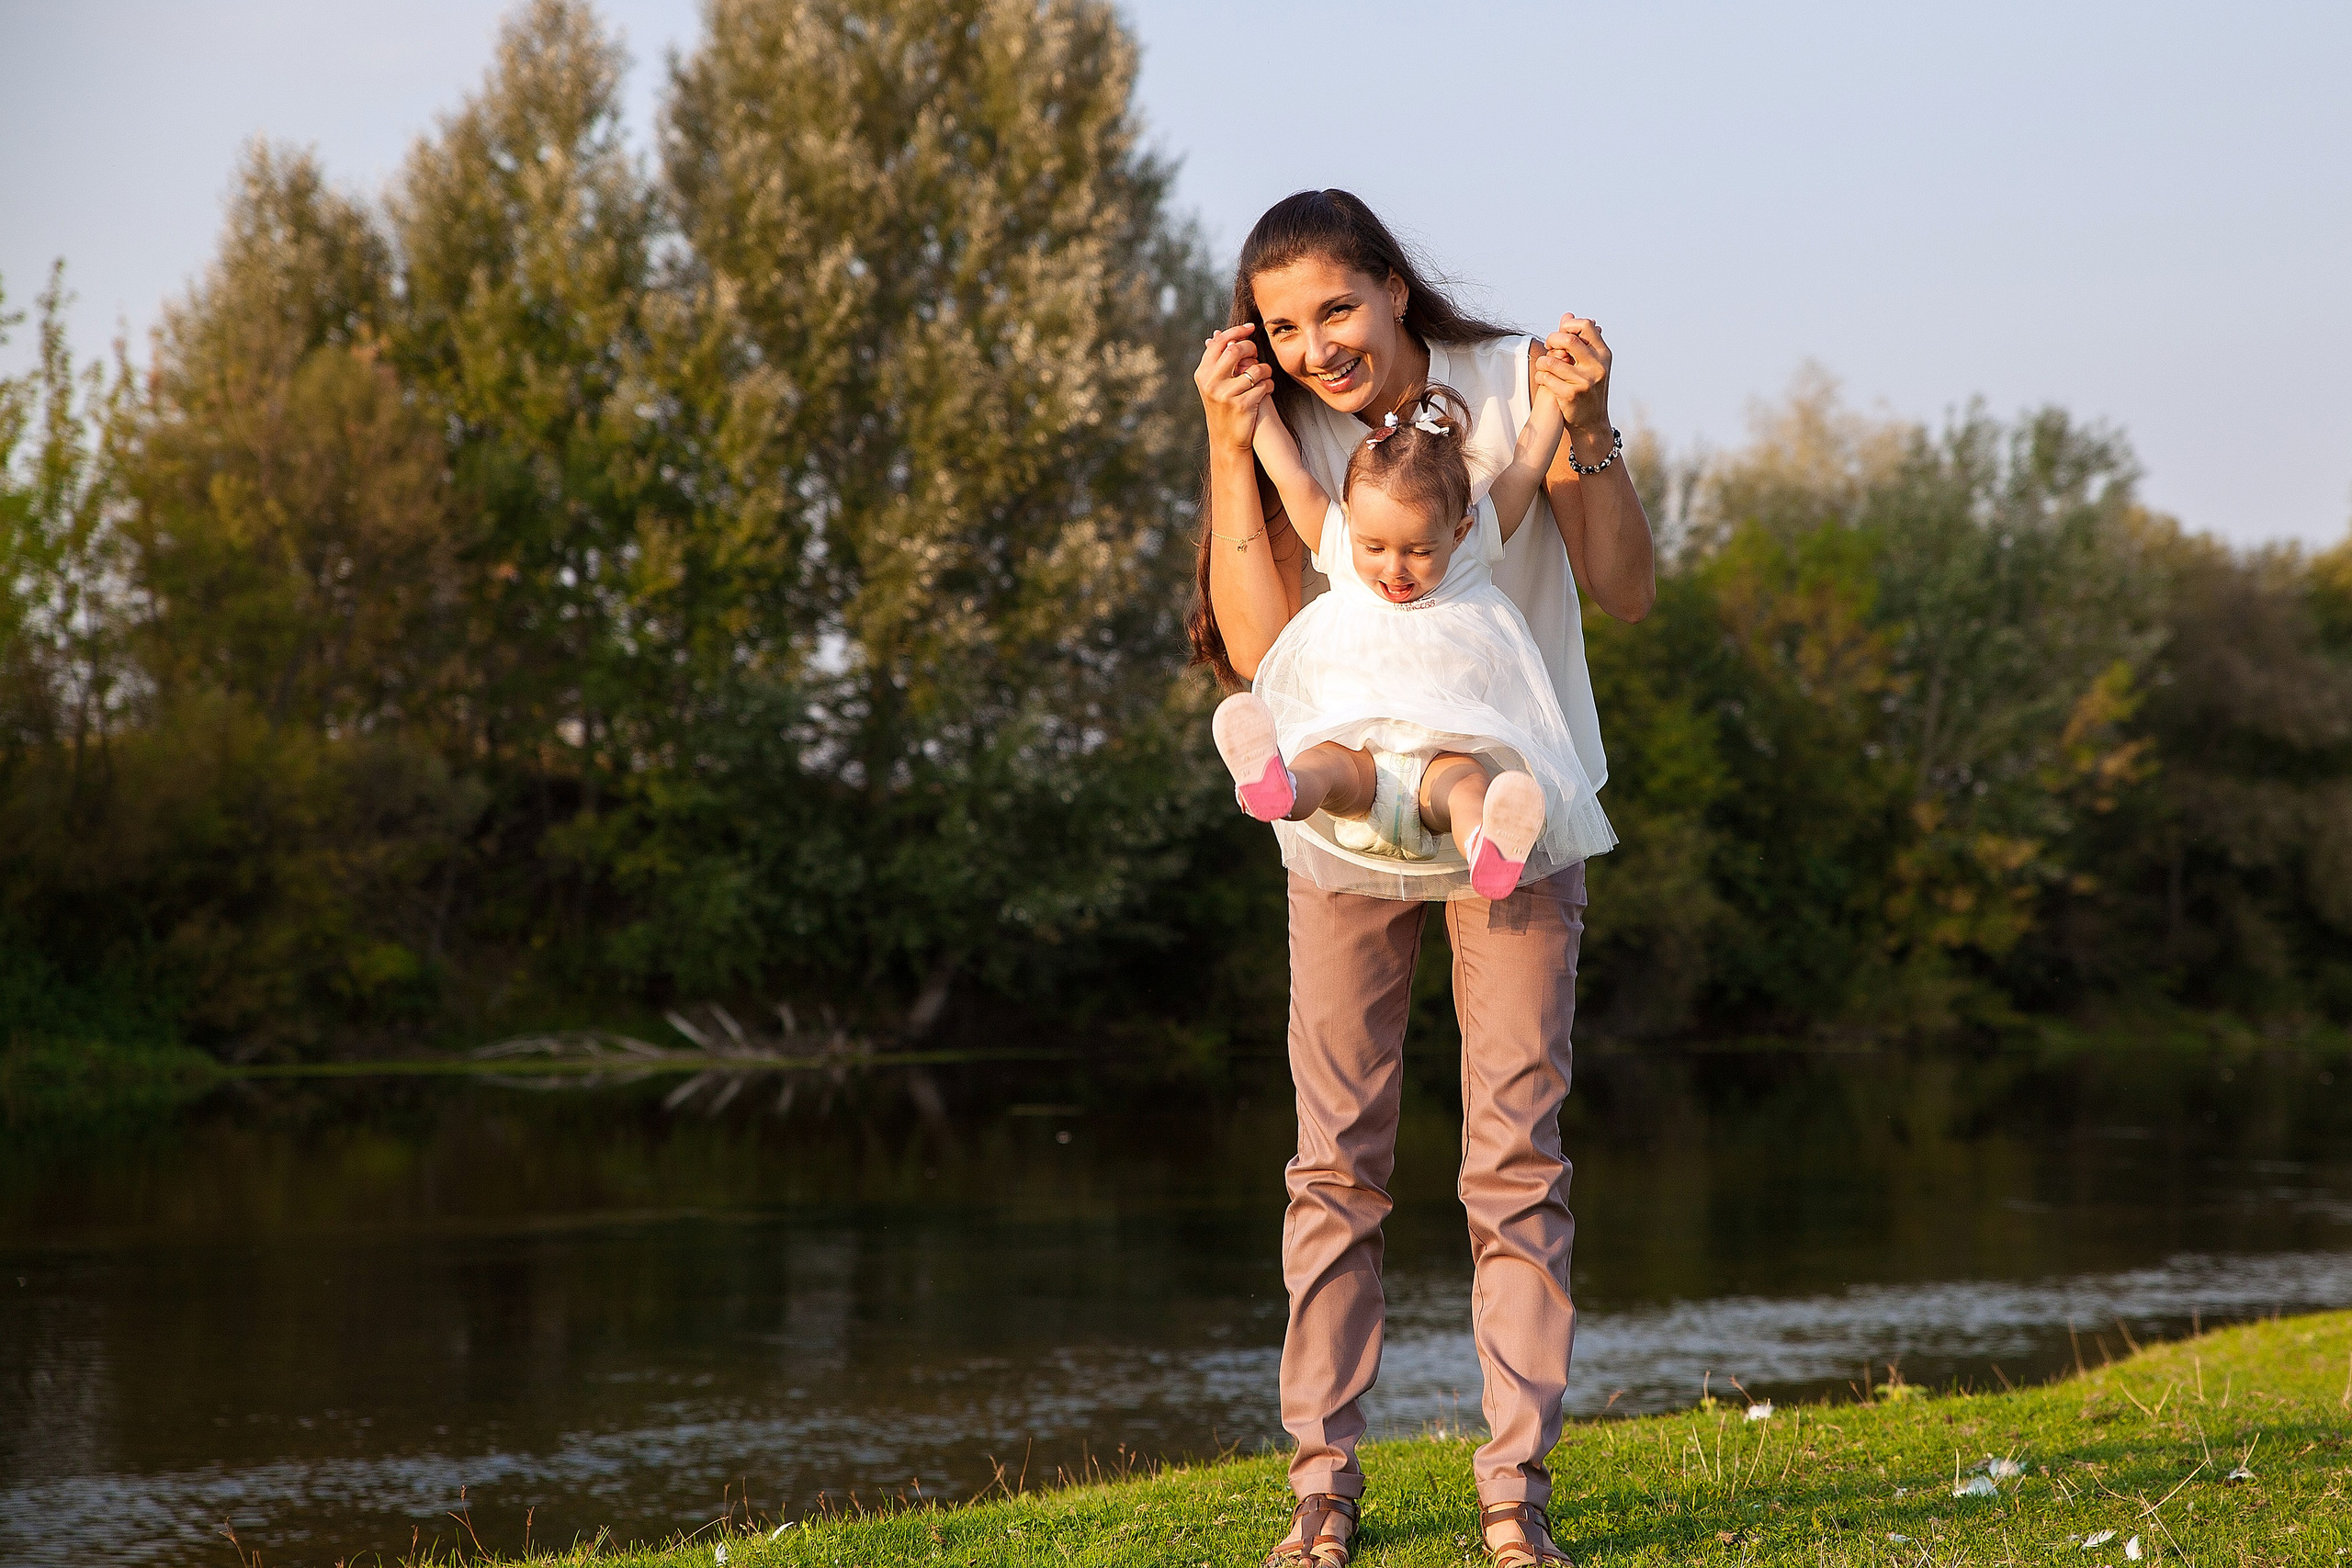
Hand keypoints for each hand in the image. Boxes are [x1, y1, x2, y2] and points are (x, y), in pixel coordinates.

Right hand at [1196, 324, 1273, 454]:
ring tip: (1264, 376)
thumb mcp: (1213, 384)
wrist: (1227, 440)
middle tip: (1256, 355)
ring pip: (1255, 368)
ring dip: (1265, 370)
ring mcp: (1226, 395)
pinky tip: (1267, 389)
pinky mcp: (1242, 405)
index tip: (1250, 328)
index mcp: (1203, 374)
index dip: (1237, 331)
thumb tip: (1216, 335)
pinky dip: (1269, 385)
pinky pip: (1264, 385)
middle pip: (1237, 350)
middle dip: (1251, 349)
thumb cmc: (1223, 407)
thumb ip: (1217, 360)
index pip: (1220, 342)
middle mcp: (1211, 383)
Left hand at [1533, 312, 1612, 447]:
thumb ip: (1579, 339)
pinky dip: (1540, 376)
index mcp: (1604, 354)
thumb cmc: (1588, 388)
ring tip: (1543, 367)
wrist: (1592, 423)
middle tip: (1548, 348)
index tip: (1560, 337)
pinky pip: (1546, 378)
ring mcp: (1585, 381)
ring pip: (1551, 360)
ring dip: (1542, 362)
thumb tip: (1567, 315)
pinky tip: (1543, 379)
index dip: (1567, 326)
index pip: (1585, 326)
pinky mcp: (1570, 395)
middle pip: (1567, 340)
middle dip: (1551, 341)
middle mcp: (1597, 366)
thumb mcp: (1590, 363)